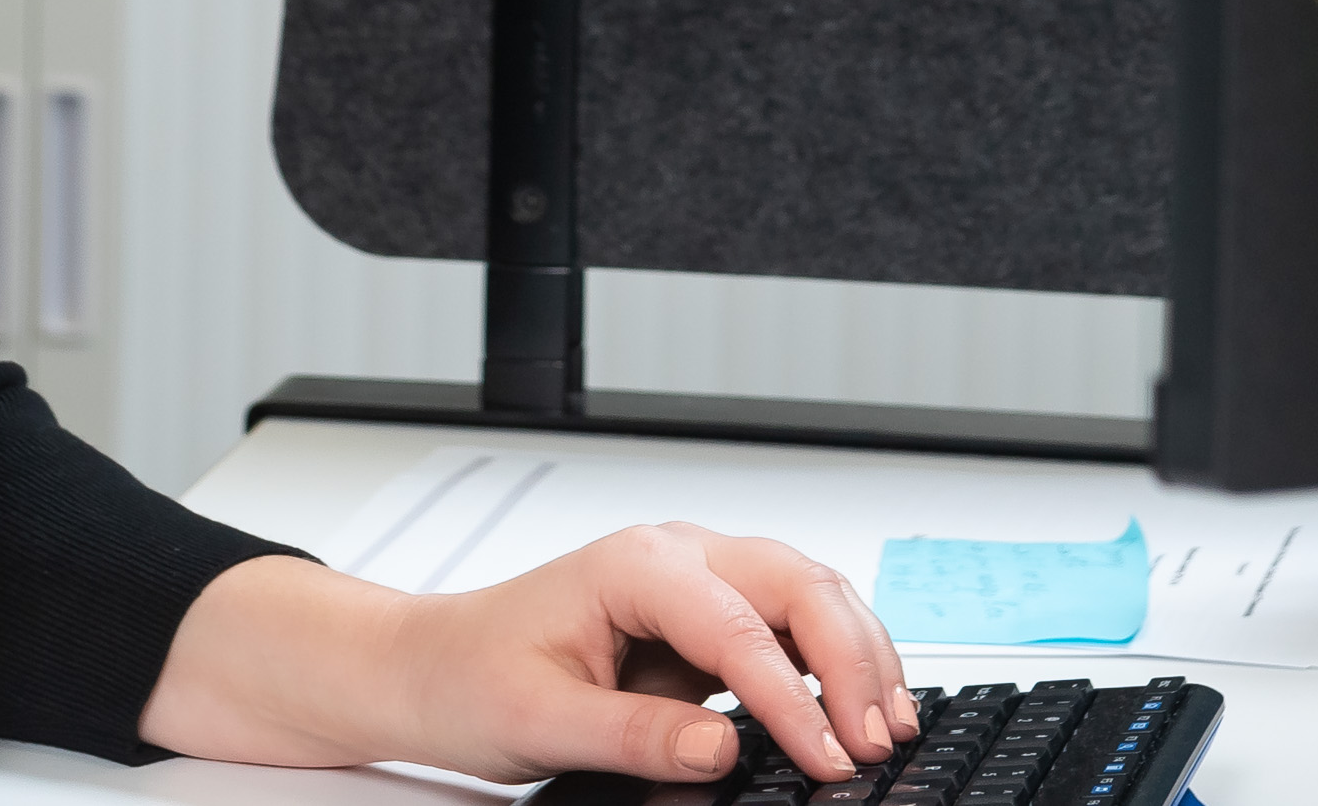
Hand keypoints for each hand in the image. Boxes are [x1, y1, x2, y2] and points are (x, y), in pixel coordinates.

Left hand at [141, 524, 917, 784]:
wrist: (429, 667)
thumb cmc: (470, 677)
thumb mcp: (541, 720)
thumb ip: (635, 735)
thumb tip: (720, 749)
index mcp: (634, 565)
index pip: (736, 627)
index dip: (791, 699)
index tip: (825, 761)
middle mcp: (676, 556)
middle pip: (797, 584)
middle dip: (850, 661)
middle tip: (875, 743)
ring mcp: (697, 580)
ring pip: (809, 593)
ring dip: (857, 654)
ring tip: (888, 726)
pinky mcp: (707, 617)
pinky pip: (791, 625)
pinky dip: (836, 660)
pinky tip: (858, 707)